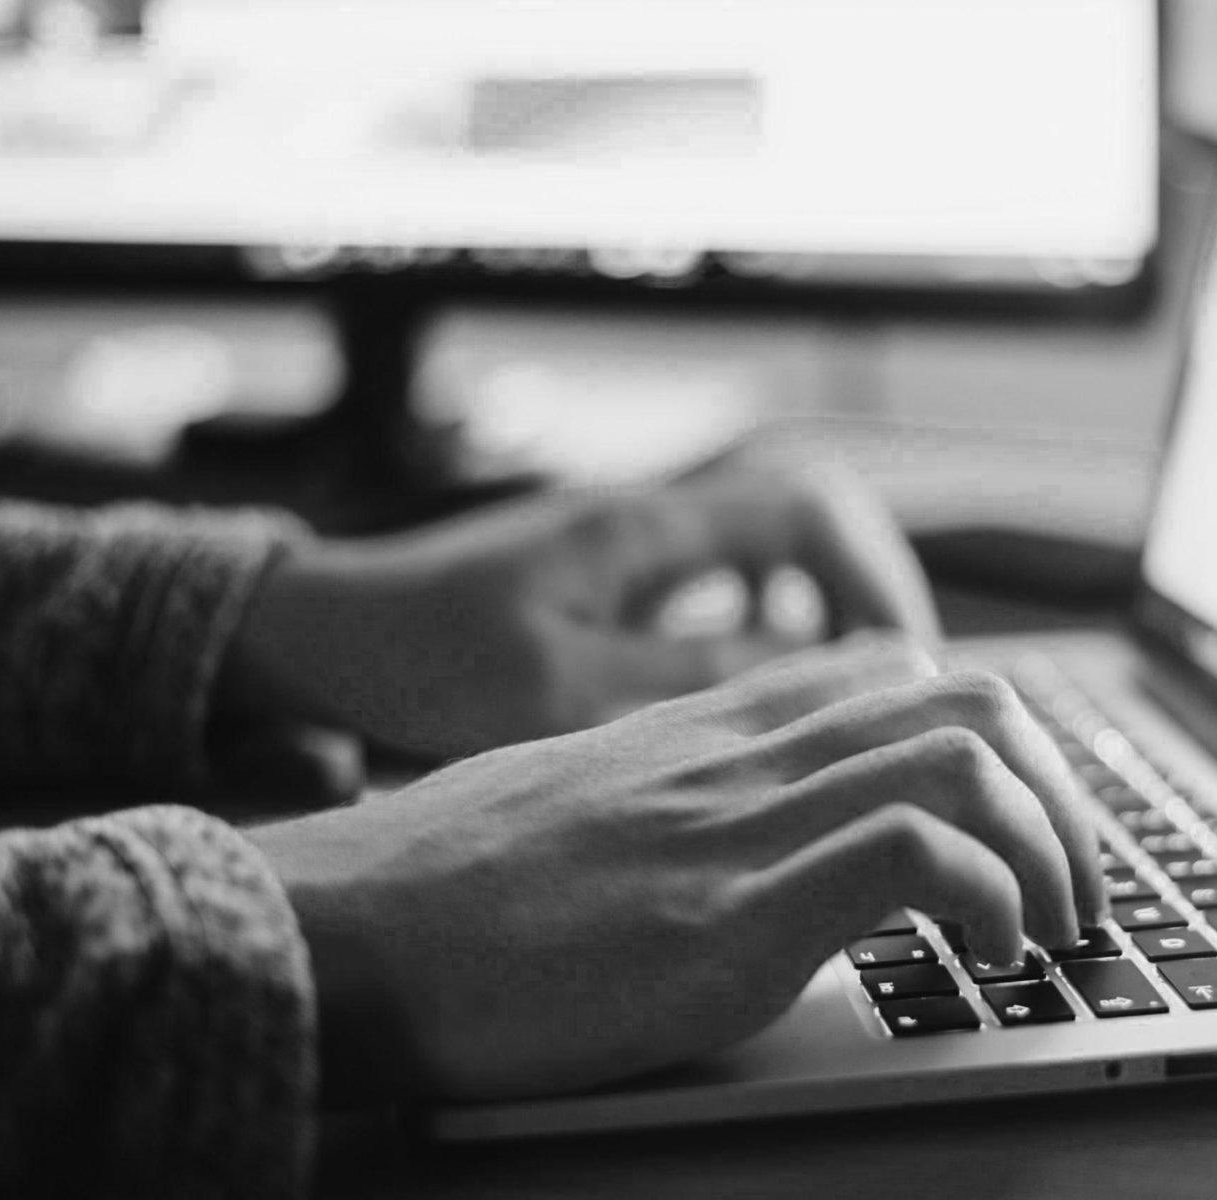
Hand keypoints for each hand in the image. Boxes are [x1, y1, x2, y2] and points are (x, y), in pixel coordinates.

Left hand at [221, 458, 938, 758]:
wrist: (320, 634)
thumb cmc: (419, 657)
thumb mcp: (561, 686)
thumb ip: (695, 677)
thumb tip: (823, 673)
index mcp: (647, 528)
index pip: (809, 513)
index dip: (873, 579)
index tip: (896, 664)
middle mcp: (651, 520)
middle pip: (810, 516)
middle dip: (865, 591)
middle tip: (889, 682)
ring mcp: (632, 547)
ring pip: (770, 549)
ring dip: (818, 609)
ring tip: (837, 690)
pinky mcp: (610, 581)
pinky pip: (721, 582)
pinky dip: (762, 625)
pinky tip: (749, 686)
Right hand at [246, 637, 1105, 1101]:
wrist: (342, 929)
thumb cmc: (449, 884)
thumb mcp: (587, 799)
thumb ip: (683, 788)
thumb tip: (758, 824)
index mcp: (714, 726)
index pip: (903, 670)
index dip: (1000, 738)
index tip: (1023, 822)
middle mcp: (745, 755)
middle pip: (973, 698)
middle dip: (1066, 793)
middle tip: (1075, 887)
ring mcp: (740, 828)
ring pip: (969, 759)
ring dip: (1054, 850)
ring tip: (1052, 931)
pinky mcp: (725, 920)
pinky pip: (915, 858)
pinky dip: (991, 903)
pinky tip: (986, 964)